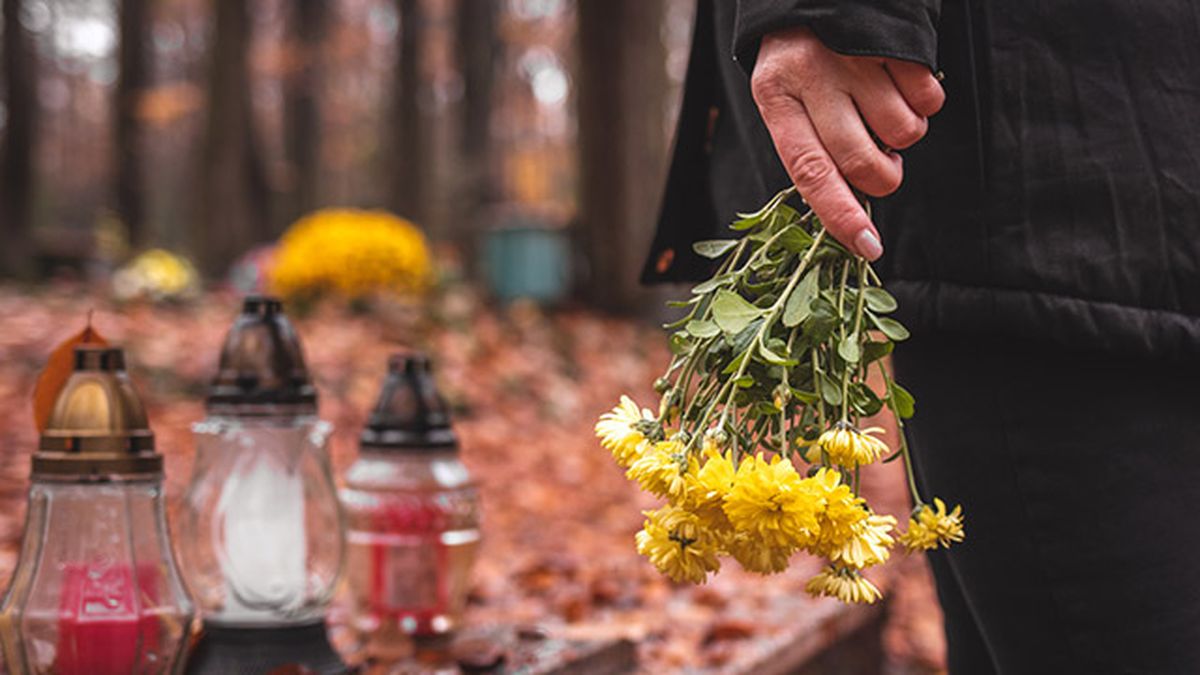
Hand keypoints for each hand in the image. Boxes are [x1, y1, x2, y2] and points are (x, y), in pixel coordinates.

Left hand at [751, 27, 944, 259]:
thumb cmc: (801, 62)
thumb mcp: (786, 99)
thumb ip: (810, 149)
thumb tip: (848, 212)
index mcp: (776, 97)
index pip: (809, 172)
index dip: (839, 214)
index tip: (867, 248)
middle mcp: (812, 76)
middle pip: (862, 161)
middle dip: (883, 179)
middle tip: (881, 166)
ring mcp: (855, 56)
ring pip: (903, 133)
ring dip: (904, 137)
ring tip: (883, 111)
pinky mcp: (894, 40)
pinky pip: (929, 99)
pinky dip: (924, 103)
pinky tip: (899, 83)